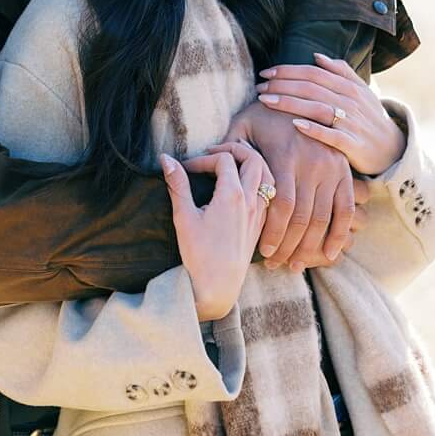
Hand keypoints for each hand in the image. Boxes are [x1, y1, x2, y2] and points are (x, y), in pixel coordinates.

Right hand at [161, 142, 269, 321]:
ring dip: (250, 163)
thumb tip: (165, 158)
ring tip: (230, 166)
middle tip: (214, 154)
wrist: (218, 285)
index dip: (203, 158)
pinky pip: (268, 193)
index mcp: (232, 195)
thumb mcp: (184, 216)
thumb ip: (177, 184)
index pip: (223, 159)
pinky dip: (258, 182)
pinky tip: (241, 189)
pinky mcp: (261, 224)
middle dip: (234, 149)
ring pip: (267, 174)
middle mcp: (251, 200)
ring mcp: (259, 212)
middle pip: (253, 158)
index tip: (187, 169)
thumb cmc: (199, 253)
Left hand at [227, 96, 355, 270]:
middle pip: (302, 218)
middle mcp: (313, 163)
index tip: (261, 252)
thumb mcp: (241, 123)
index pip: (280, 206)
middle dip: (288, 247)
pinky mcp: (345, 172)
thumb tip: (191, 165)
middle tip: (274, 265)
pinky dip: (339, 234)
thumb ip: (223, 148)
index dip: (272, 233)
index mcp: (286, 155)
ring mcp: (332, 168)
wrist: (305, 93)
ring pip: (322, 218)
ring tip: (293, 265)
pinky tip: (329, 255)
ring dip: (309, 247)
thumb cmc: (266, 111)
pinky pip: (345, 209)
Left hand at [256, 53, 406, 176]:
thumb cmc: (369, 118)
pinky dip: (314, 129)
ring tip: (266, 101)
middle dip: (282, 85)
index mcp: (349, 86)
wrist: (392, 149)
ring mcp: (352, 122)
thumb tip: (317, 57)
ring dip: (289, 103)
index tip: (266, 73)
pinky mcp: (353, 144)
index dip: (288, 70)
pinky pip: (331, 135)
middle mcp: (350, 101)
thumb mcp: (360, 91)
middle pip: (311, 88)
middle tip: (259, 87)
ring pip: (317, 107)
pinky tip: (295, 125)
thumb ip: (341, 72)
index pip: (313, 73)